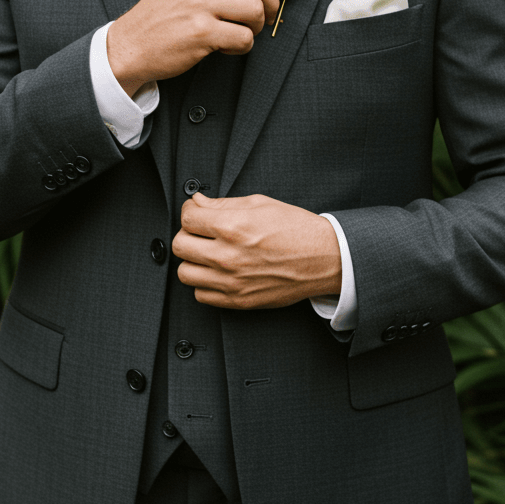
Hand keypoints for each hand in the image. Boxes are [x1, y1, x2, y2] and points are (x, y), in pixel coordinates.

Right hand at [106, 0, 295, 96]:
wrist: (131, 44)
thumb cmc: (162, 15)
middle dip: (272, 3)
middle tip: (268, 17)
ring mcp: (199, 4)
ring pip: (255, 10)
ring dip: (258, 27)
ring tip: (244, 33)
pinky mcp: (202, 32)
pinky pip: (244, 37)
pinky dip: (244, 46)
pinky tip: (229, 47)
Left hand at [172, 193, 342, 309]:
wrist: (323, 258)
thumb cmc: (296, 229)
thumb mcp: (260, 204)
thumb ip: (223, 204)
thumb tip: (198, 202)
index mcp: (233, 227)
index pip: (187, 217)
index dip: (190, 211)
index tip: (197, 213)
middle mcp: (229, 255)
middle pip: (180, 245)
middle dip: (188, 235)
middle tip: (202, 233)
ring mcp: (232, 281)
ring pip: (185, 273)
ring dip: (193, 261)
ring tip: (208, 254)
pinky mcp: (238, 300)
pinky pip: (201, 295)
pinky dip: (205, 284)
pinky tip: (218, 273)